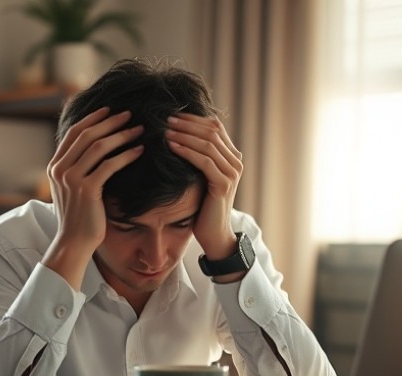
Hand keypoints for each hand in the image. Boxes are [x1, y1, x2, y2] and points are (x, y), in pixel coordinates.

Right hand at [42, 107, 143, 288]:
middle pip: (86, 135)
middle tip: (129, 114)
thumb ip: (77, 168)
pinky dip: (126, 155)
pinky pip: (109, 165)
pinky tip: (139, 150)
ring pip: (98, 146)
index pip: (73, 133)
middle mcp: (60, 169)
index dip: (93, 118)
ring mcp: (72, 179)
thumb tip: (94, 150)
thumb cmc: (79, 217)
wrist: (74, 242)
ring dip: (121, 135)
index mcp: (55, 166)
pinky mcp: (87, 189)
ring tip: (138, 129)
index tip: (110, 110)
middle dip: (110, 121)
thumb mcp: (71, 188)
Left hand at [165, 113, 242, 259]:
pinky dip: (187, 151)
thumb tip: (177, 135)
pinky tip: (172, 147)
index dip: (193, 118)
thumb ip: (198, 158)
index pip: (214, 127)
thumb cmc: (203, 206)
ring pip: (208, 144)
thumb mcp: (201, 177)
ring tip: (166, 131)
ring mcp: (232, 173)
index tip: (173, 115)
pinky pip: (204, 161)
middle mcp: (236, 161)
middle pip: (211, 131)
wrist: (214, 233)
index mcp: (232, 156)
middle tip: (166, 119)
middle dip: (187, 123)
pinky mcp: (223, 184)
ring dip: (185, 135)